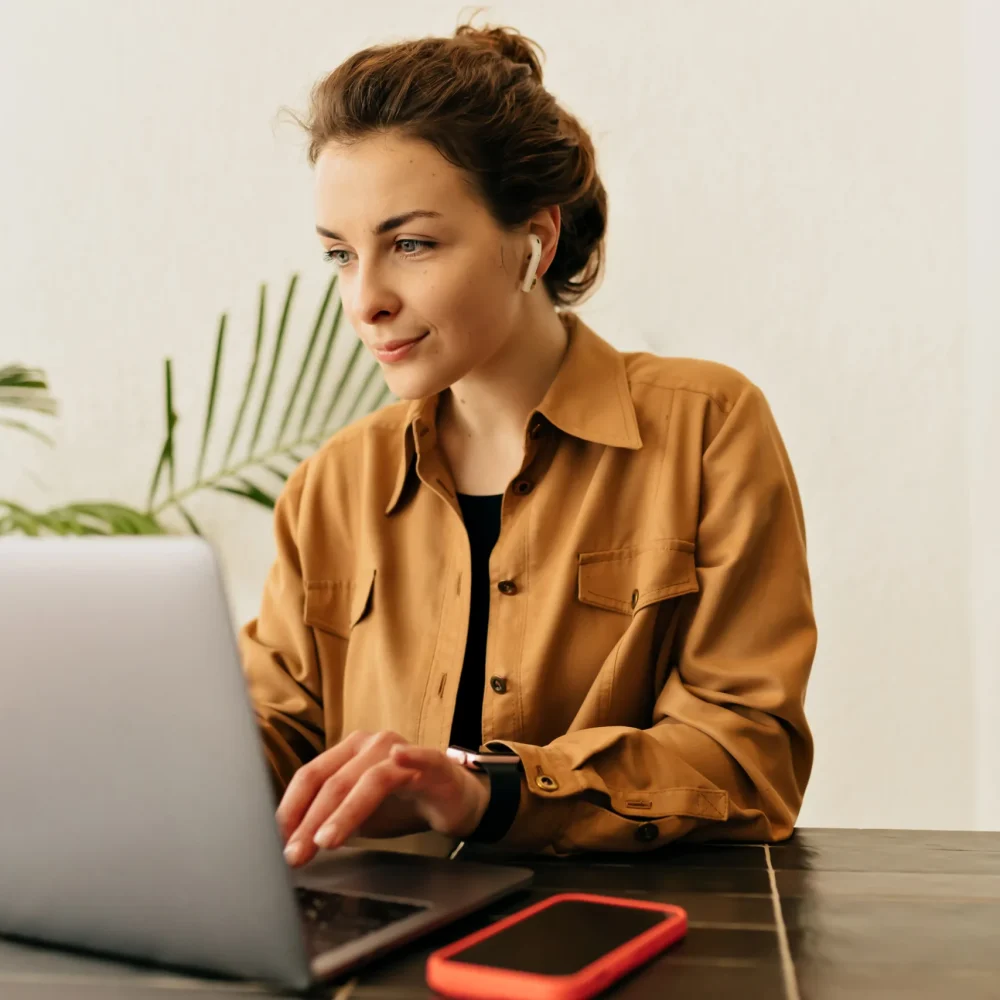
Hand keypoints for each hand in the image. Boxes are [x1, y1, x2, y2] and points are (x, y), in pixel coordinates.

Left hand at [276, 731, 490, 867]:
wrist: (453, 800)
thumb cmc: (401, 804)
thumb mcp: (357, 816)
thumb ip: (328, 821)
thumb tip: (290, 847)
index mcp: (348, 753)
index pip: (310, 776)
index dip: (290, 809)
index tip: (274, 842)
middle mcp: (370, 745)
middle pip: (333, 781)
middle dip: (309, 821)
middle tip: (295, 855)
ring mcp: (401, 750)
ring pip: (368, 779)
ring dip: (344, 812)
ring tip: (327, 841)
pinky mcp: (432, 762)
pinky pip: (419, 758)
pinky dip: (409, 756)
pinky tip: (400, 757)